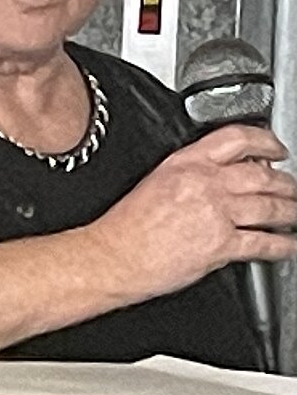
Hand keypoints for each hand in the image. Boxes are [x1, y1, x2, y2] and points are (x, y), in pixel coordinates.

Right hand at [86, 125, 296, 303]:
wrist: (116, 255)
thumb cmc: (129, 225)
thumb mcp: (158, 180)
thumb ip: (192, 173)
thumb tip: (222, 175)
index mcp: (186, 162)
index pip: (237, 138)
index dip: (265, 141)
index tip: (276, 148)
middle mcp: (205, 183)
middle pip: (262, 174)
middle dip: (285, 183)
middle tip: (292, 187)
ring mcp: (216, 213)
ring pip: (270, 207)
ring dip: (290, 211)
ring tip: (296, 213)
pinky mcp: (221, 245)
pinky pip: (264, 243)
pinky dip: (284, 246)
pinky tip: (290, 246)